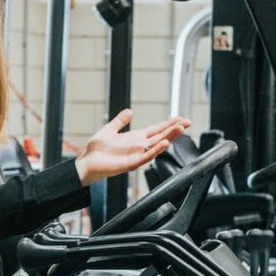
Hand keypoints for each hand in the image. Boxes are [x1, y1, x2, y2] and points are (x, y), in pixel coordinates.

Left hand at [75, 110, 192, 185]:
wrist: (87, 163)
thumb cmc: (97, 150)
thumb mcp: (110, 130)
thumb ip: (120, 121)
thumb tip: (129, 111)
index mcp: (135, 138)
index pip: (156, 129)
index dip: (168, 124)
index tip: (180, 118)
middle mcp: (139, 146)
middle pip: (161, 136)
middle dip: (174, 129)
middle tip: (187, 122)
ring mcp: (137, 155)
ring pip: (157, 145)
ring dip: (169, 137)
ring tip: (180, 129)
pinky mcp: (131, 163)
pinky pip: (146, 157)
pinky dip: (155, 150)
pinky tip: (164, 143)